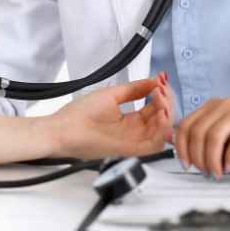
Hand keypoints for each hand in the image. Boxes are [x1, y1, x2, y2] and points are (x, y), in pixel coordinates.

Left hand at [52, 73, 173, 159]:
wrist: (62, 129)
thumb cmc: (79, 115)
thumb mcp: (112, 95)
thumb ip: (135, 89)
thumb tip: (154, 79)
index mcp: (131, 121)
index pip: (156, 110)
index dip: (161, 95)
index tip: (160, 81)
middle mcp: (135, 132)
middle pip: (163, 121)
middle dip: (167, 102)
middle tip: (160, 88)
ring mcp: (134, 142)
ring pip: (163, 133)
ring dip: (167, 114)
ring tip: (160, 98)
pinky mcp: (130, 151)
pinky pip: (155, 145)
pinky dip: (162, 130)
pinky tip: (159, 114)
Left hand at [164, 97, 229, 177]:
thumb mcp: (218, 140)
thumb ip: (194, 137)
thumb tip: (168, 136)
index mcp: (212, 106)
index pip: (187, 125)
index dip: (182, 147)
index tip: (186, 165)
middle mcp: (225, 104)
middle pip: (199, 131)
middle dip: (198, 157)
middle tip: (205, 173)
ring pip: (215, 135)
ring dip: (213, 159)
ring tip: (217, 172)